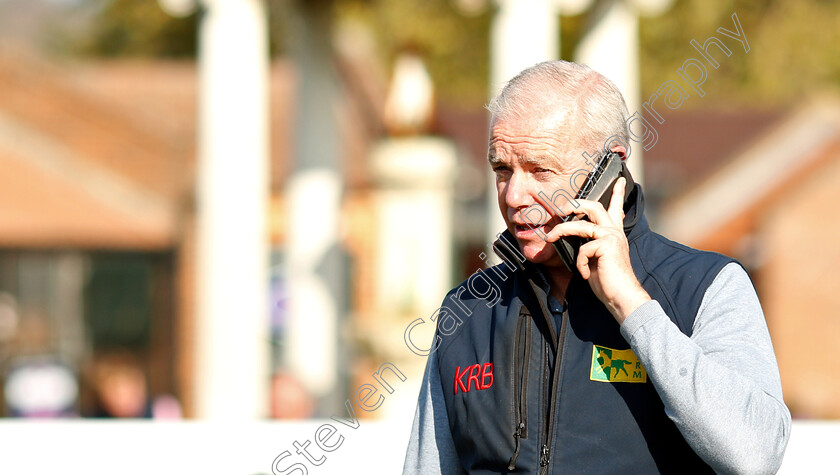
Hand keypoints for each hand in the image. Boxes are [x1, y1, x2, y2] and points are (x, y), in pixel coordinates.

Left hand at [542, 178, 650, 323]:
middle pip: (595, 206)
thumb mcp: (595, 259)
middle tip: (562, 205)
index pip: (616, 209)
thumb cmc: (607, 282)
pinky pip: (583, 249)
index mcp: (614, 234)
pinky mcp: (607, 245)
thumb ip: (588, 245)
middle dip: (576, 202)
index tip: (618, 179)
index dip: (617, 193)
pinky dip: (580, 263)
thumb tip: (569, 237)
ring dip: (561, 230)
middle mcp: (614, 232)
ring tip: (550, 237)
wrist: (621, 297)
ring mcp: (611, 237)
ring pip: (581, 225)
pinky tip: (585, 274)